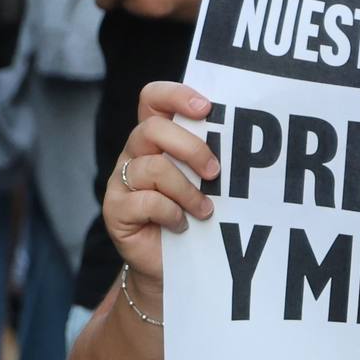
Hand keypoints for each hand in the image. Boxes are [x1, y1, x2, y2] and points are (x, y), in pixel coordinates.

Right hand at [105, 80, 218, 288]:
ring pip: (152, 168)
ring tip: (206, 210)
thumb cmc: (194, 215)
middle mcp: (134, 153)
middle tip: (215, 171)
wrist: (172, 264)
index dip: (176, 95)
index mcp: (156, 138)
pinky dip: (171, 212)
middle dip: (191, 148)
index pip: (153, 99)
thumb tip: (244, 139)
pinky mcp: (115, 209)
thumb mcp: (206, 181)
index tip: (207, 108)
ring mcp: (121, 181)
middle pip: (153, 129)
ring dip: (187, 190)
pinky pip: (144, 200)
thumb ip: (211, 156)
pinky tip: (182, 224)